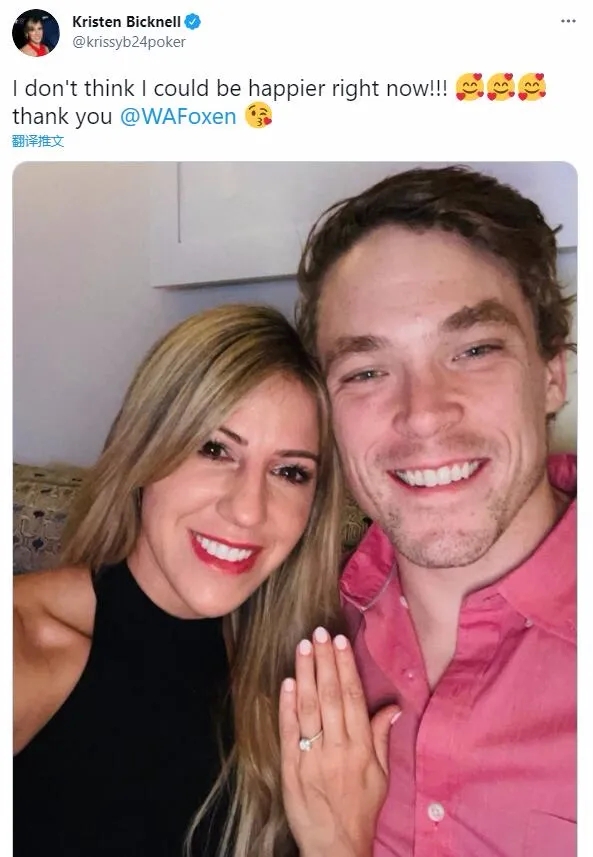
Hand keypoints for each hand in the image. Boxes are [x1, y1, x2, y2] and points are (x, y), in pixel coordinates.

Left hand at [279, 627, 400, 856]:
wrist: (336, 847)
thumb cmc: (361, 809)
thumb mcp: (381, 776)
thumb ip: (381, 738)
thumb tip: (392, 707)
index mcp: (361, 749)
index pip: (352, 698)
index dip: (346, 668)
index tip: (340, 643)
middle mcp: (337, 749)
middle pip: (330, 697)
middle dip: (325, 662)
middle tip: (319, 633)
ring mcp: (312, 758)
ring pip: (309, 708)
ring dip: (306, 674)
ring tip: (303, 647)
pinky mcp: (291, 768)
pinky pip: (289, 732)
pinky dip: (287, 705)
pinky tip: (287, 682)